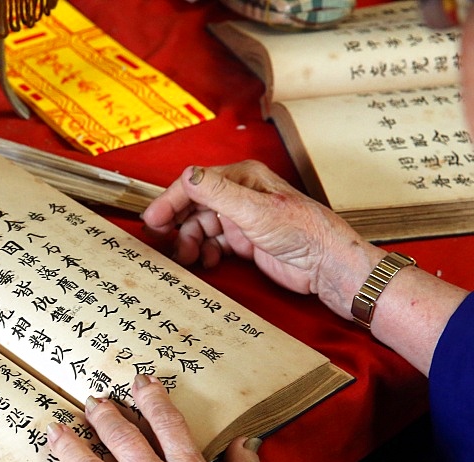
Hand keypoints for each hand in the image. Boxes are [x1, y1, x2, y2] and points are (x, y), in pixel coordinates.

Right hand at [142, 161, 467, 374]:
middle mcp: (239, 195)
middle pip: (194, 206)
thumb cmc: (302, 232)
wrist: (326, 266)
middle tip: (162, 243)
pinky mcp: (244, 241)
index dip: (171, 202)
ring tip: (187, 258)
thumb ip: (218, 192)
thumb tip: (188, 176)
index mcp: (242, 178)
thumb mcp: (255, 210)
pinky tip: (205, 262)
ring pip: (200, 227)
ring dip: (188, 242)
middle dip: (177, 224)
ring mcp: (241, 219)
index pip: (195, 184)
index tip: (153, 221)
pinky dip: (203, 253)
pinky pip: (212, 244)